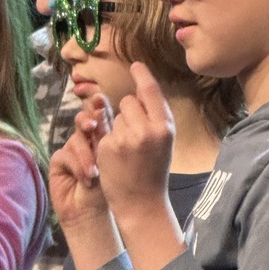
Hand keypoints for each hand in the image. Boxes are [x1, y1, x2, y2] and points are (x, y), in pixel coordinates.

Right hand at [49, 94, 112, 235]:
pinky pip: (66, 154)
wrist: (92, 214)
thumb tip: (107, 112)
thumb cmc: (109, 190)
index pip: (100, 117)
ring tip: (95, 172)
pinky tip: (86, 178)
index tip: (100, 98)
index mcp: (103, 138)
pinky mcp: (59, 161)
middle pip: (83, 121)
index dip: (98, 106)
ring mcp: (71, 150)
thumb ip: (109, 138)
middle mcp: (86, 141)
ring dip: (86, 155)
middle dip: (87, 120)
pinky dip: (77, 165)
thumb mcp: (114, 161)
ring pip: (76, 139)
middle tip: (92, 125)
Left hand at [97, 62, 173, 218]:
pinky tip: (115, 158)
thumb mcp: (163, 142)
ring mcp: (125, 138)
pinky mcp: (107, 146)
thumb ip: (154, 118)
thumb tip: (139, 92)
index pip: (150, 91)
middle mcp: (146, 130)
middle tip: (134, 135)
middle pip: (127, 101)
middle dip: (127, 112)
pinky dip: (107, 141)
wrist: (141, 203)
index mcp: (164, 127)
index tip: (135, 66)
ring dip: (117, 127)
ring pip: (114, 116)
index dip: (142, 75)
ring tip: (126, 151)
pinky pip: (104, 131)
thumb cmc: (153, 171)